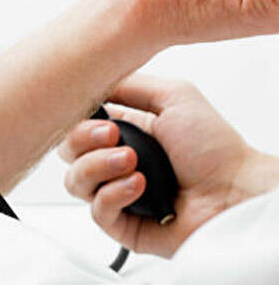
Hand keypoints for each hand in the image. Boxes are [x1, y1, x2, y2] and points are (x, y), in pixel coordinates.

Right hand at [58, 75, 278, 256]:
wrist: (235, 191)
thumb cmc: (214, 146)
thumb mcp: (173, 95)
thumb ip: (128, 83)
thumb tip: (92, 81)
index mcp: (123, 130)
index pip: (77, 123)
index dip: (77, 118)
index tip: (95, 113)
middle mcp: (114, 160)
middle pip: (68, 151)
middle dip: (84, 140)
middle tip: (113, 136)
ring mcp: (116, 191)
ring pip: (75, 181)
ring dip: (99, 167)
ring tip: (132, 162)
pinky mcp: (123, 223)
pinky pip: (96, 211)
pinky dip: (114, 195)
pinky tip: (139, 186)